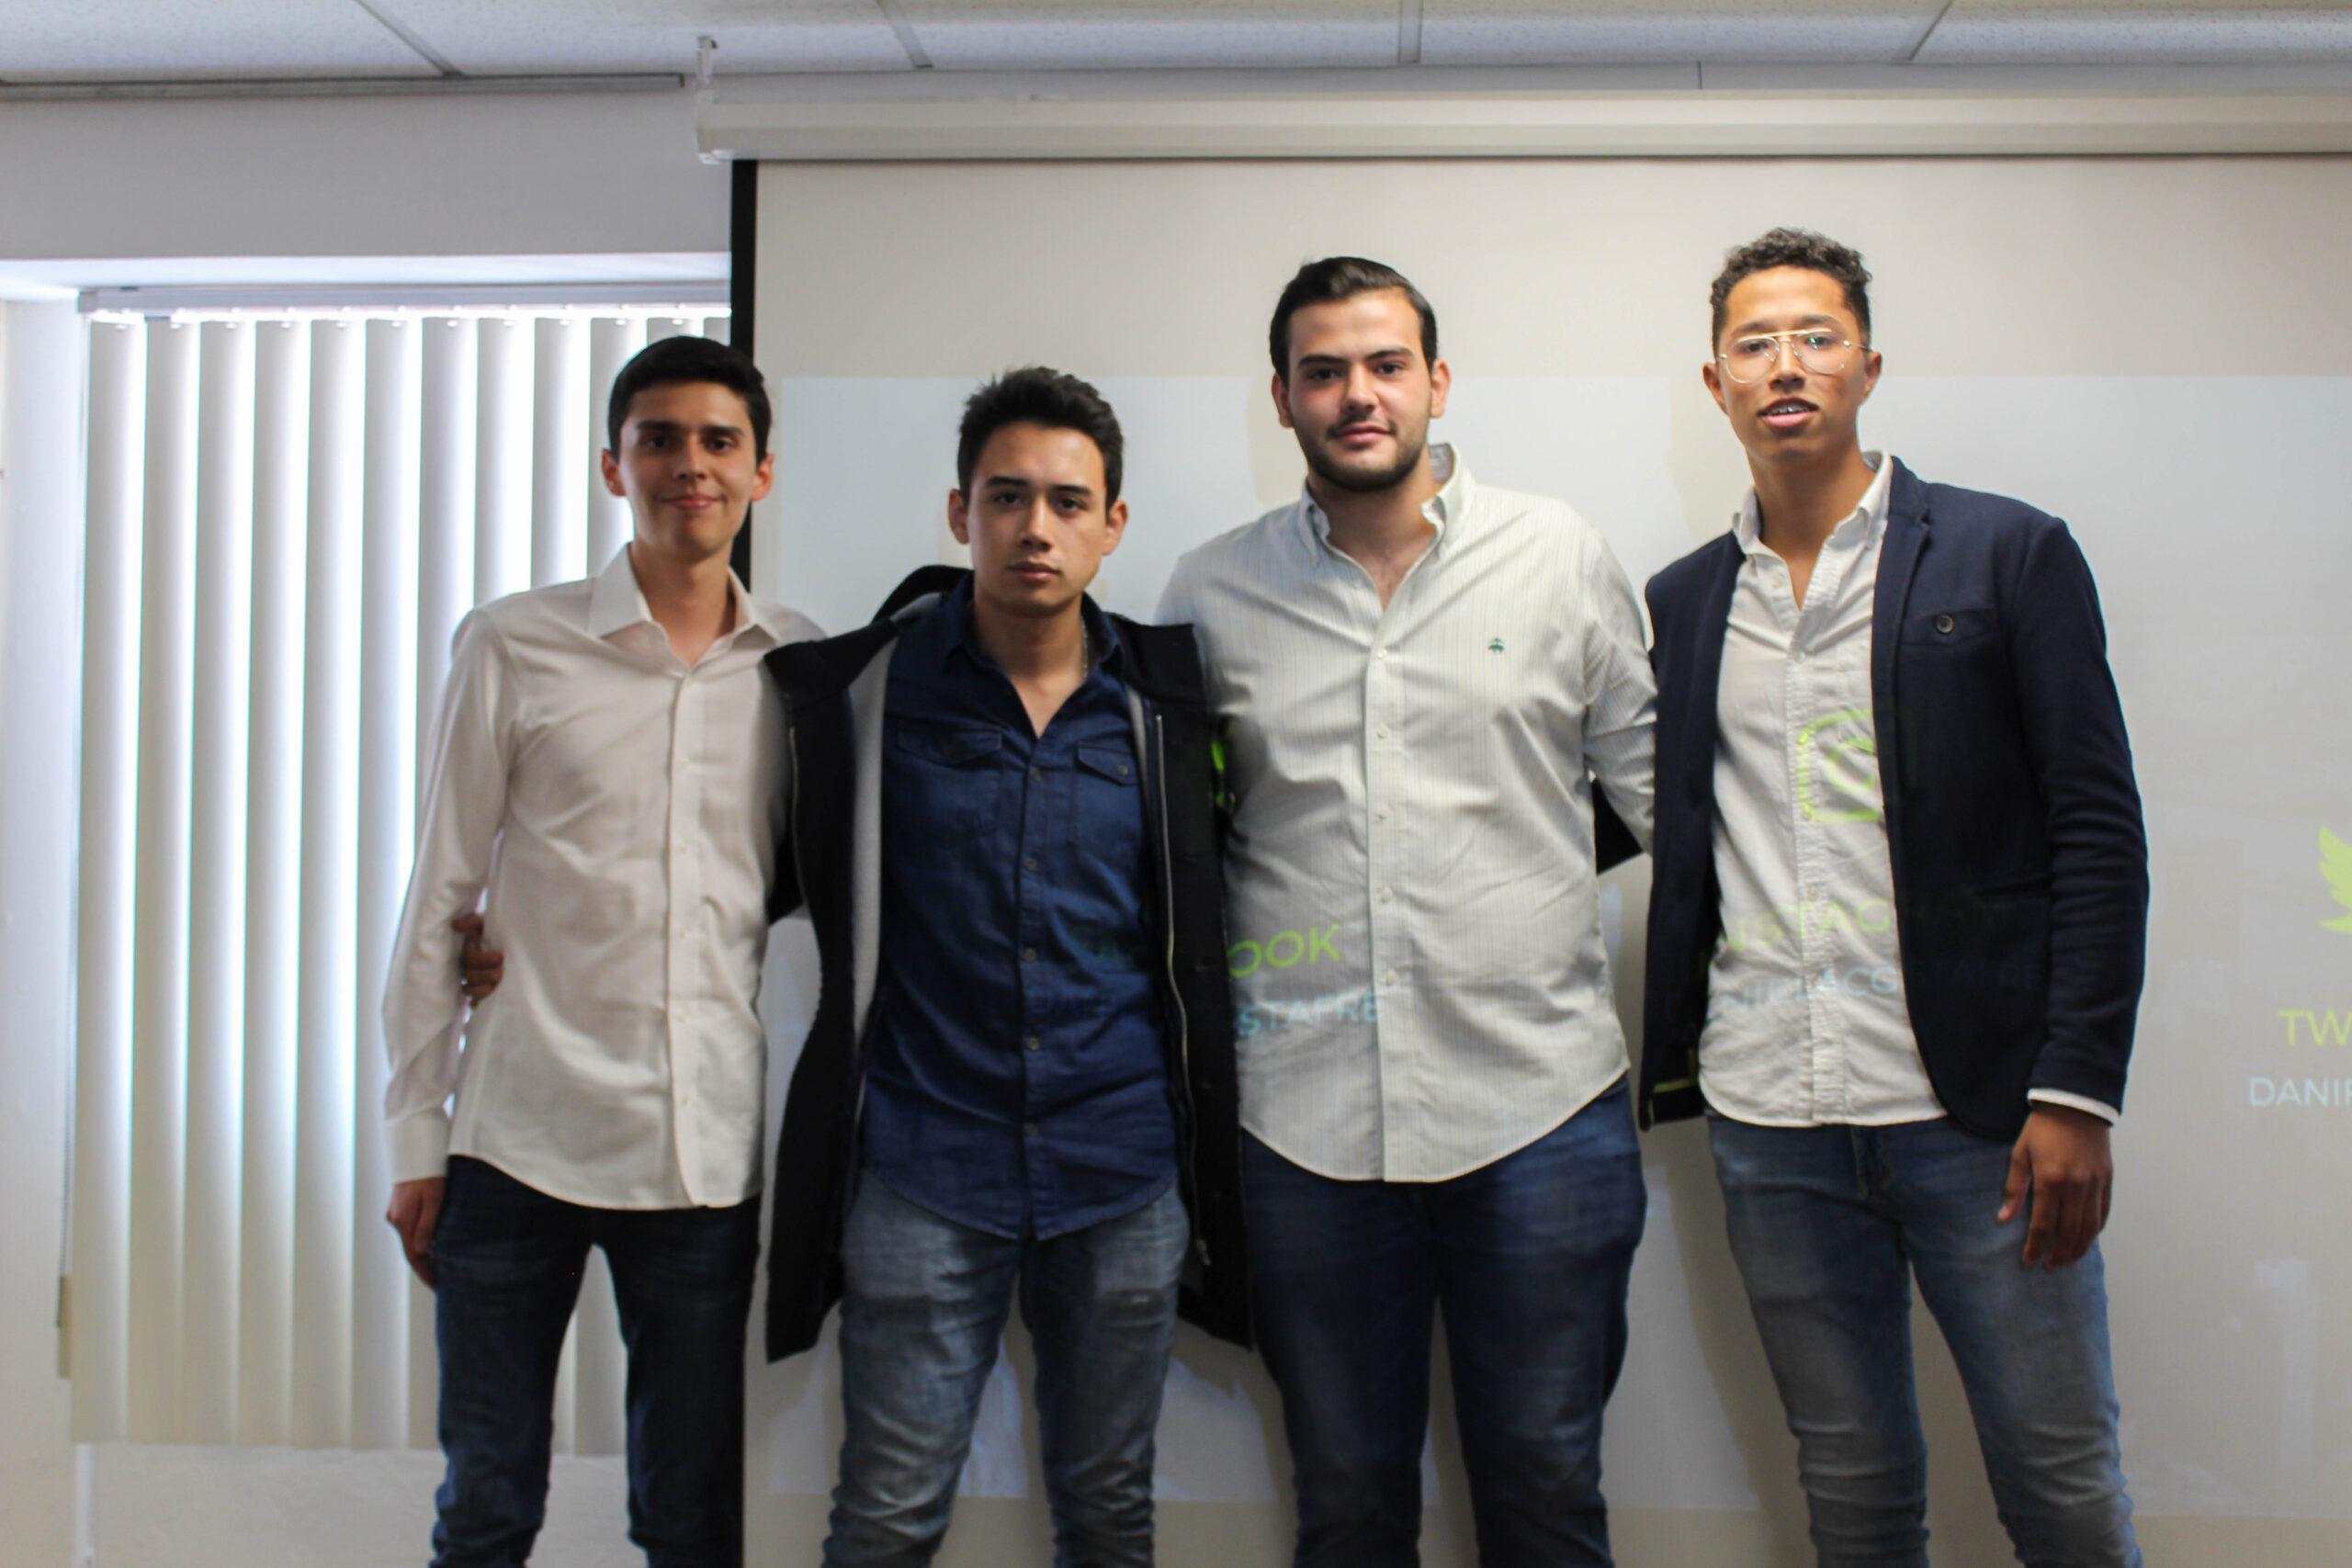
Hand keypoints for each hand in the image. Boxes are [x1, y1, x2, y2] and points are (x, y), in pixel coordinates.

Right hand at [386, 1176, 445, 1288]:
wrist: (416, 1150)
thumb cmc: (430, 1172)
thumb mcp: (434, 1198)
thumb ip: (427, 1225)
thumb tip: (423, 1251)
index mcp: (403, 1221)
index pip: (414, 1256)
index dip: (425, 1272)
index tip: (437, 1286)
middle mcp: (395, 1219)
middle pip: (411, 1250)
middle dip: (425, 1267)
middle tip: (442, 1281)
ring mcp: (395, 1212)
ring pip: (410, 1240)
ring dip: (423, 1254)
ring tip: (440, 1267)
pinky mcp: (400, 1205)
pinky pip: (410, 1229)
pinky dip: (420, 1240)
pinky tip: (433, 1244)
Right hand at [454, 912, 503, 1004]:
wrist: (510, 941)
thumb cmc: (497, 932)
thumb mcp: (485, 923)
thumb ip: (472, 921)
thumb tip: (456, 924)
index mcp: (469, 950)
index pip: (470, 958)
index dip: (482, 958)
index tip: (499, 957)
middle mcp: (468, 966)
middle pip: (469, 975)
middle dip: (484, 975)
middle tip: (500, 973)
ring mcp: (472, 980)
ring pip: (469, 989)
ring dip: (480, 990)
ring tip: (493, 987)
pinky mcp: (479, 990)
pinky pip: (473, 1000)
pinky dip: (477, 1002)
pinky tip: (481, 1004)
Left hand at [1998, 1106, 2112, 1268]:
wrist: (2075, 1104)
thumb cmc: (2042, 1128)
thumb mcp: (2020, 1154)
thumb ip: (2015, 1188)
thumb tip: (2004, 1218)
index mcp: (2051, 1181)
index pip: (2044, 1225)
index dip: (2036, 1246)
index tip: (2029, 1260)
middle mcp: (2077, 1187)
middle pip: (2069, 1232)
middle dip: (2058, 1254)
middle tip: (2049, 1267)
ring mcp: (2095, 1184)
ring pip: (2090, 1227)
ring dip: (2078, 1248)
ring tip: (2067, 1261)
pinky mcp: (2107, 1180)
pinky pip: (2103, 1213)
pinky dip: (2095, 1230)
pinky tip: (2086, 1240)